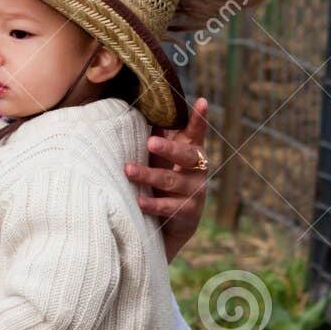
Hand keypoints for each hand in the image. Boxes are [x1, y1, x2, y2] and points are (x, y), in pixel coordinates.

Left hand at [124, 97, 208, 261]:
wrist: (169, 228)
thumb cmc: (161, 185)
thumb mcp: (159, 162)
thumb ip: (155, 142)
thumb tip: (139, 112)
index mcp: (190, 153)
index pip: (195, 133)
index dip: (199, 119)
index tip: (202, 101)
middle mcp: (197, 171)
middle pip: (185, 156)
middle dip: (168, 148)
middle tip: (151, 142)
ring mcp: (194, 192)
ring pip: (172, 181)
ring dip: (148, 175)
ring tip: (128, 170)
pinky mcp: (188, 214)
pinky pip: (169, 207)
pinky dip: (153, 204)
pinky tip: (139, 201)